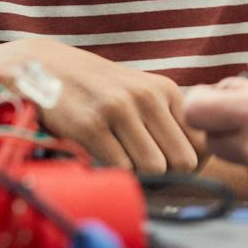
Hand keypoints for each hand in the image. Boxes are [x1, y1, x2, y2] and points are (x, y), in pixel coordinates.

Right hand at [0, 38, 201, 174]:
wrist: (46, 68)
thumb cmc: (98, 89)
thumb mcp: (141, 92)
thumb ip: (168, 120)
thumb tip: (195, 164)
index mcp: (165, 89)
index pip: (201, 143)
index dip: (192, 167)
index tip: (172, 171)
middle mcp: (147, 96)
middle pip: (182, 161)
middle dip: (169, 178)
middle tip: (148, 178)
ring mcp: (119, 109)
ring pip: (155, 168)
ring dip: (142, 179)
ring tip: (125, 169)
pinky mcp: (91, 125)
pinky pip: (121, 169)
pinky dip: (116, 176)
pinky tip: (104, 163)